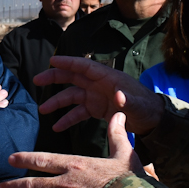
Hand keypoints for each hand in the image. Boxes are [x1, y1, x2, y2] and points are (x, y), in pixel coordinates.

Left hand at [0, 113, 141, 187]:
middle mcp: (64, 183)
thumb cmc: (129, 179)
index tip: (10, 159)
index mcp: (74, 165)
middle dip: (14, 187)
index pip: (44, 159)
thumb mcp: (124, 153)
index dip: (25, 159)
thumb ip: (117, 135)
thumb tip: (119, 114)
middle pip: (32, 185)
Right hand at [34, 56, 162, 133]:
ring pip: (72, 95)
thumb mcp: (138, 105)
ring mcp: (96, 97)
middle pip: (73, 77)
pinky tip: (57, 126)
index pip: (84, 66)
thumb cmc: (146, 108)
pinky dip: (67, 118)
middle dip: (55, 78)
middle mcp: (99, 85)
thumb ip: (128, 101)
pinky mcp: (96, 109)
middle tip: (37, 80)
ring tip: (42, 110)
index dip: (68, 62)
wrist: (152, 121)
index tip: (52, 60)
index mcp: (108, 78)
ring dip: (57, 102)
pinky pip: (78, 112)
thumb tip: (119, 96)